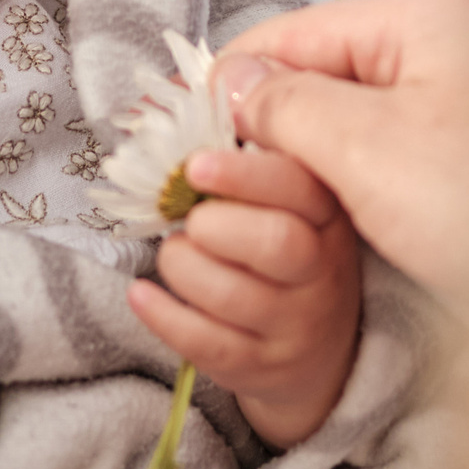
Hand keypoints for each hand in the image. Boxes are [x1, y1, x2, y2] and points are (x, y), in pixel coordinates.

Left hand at [127, 147, 360, 448]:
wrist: (324, 351)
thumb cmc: (287, 254)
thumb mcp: (286, 203)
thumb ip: (239, 152)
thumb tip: (164, 102)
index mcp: (327, 213)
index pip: (299, 186)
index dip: (244, 173)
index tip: (195, 164)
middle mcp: (321, 269)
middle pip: (276, 242)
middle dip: (214, 224)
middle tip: (191, 221)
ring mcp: (296, 323)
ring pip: (233, 294)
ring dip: (183, 266)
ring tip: (175, 255)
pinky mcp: (263, 365)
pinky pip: (207, 342)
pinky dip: (163, 315)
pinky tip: (141, 294)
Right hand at [216, 0, 468, 302]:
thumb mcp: (373, 151)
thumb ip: (291, 106)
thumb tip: (232, 81)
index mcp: (432, 17)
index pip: (298, 30)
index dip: (228, 79)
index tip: (171, 129)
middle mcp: (460, 41)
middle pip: (329, 67)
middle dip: (265, 118)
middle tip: (201, 174)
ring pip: (362, 112)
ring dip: (306, 152)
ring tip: (248, 197)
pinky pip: (399, 146)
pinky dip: (352, 173)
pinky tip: (319, 210)